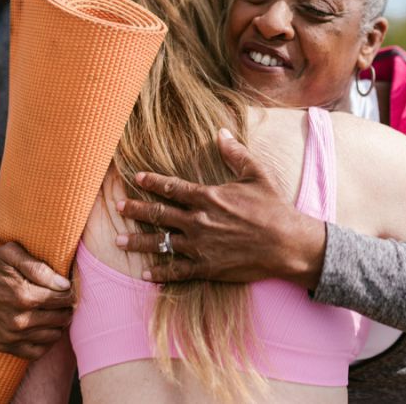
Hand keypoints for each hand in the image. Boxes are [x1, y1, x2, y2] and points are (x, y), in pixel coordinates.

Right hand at [0, 243, 74, 359]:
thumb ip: (39, 268)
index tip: (68, 288)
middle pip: (61, 318)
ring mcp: (9, 336)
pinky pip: (36, 352)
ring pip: (52, 336)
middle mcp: (17, 320)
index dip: (70, 293)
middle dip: (66, 308)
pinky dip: (45, 342)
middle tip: (63, 300)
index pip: (64, 299)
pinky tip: (44, 328)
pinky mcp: (2, 345)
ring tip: (54, 312)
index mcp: (23, 295)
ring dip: (58, 324)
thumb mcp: (12, 254)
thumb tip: (64, 285)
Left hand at [117, 129, 326, 288]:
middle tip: (118, 208)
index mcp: (208, 196)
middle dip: (136, 210)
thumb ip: (235, 153)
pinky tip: (146, 273)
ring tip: (119, 242)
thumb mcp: (256, 174)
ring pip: (161, 243)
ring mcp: (200, 246)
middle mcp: (199, 221)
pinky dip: (160, 273)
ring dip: (138, 242)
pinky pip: (177, 271)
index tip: (136, 178)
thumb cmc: (274, 207)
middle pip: (159, 214)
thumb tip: (221, 132)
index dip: (152, 182)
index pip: (172, 188)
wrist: (287, 243)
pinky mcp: (207, 268)